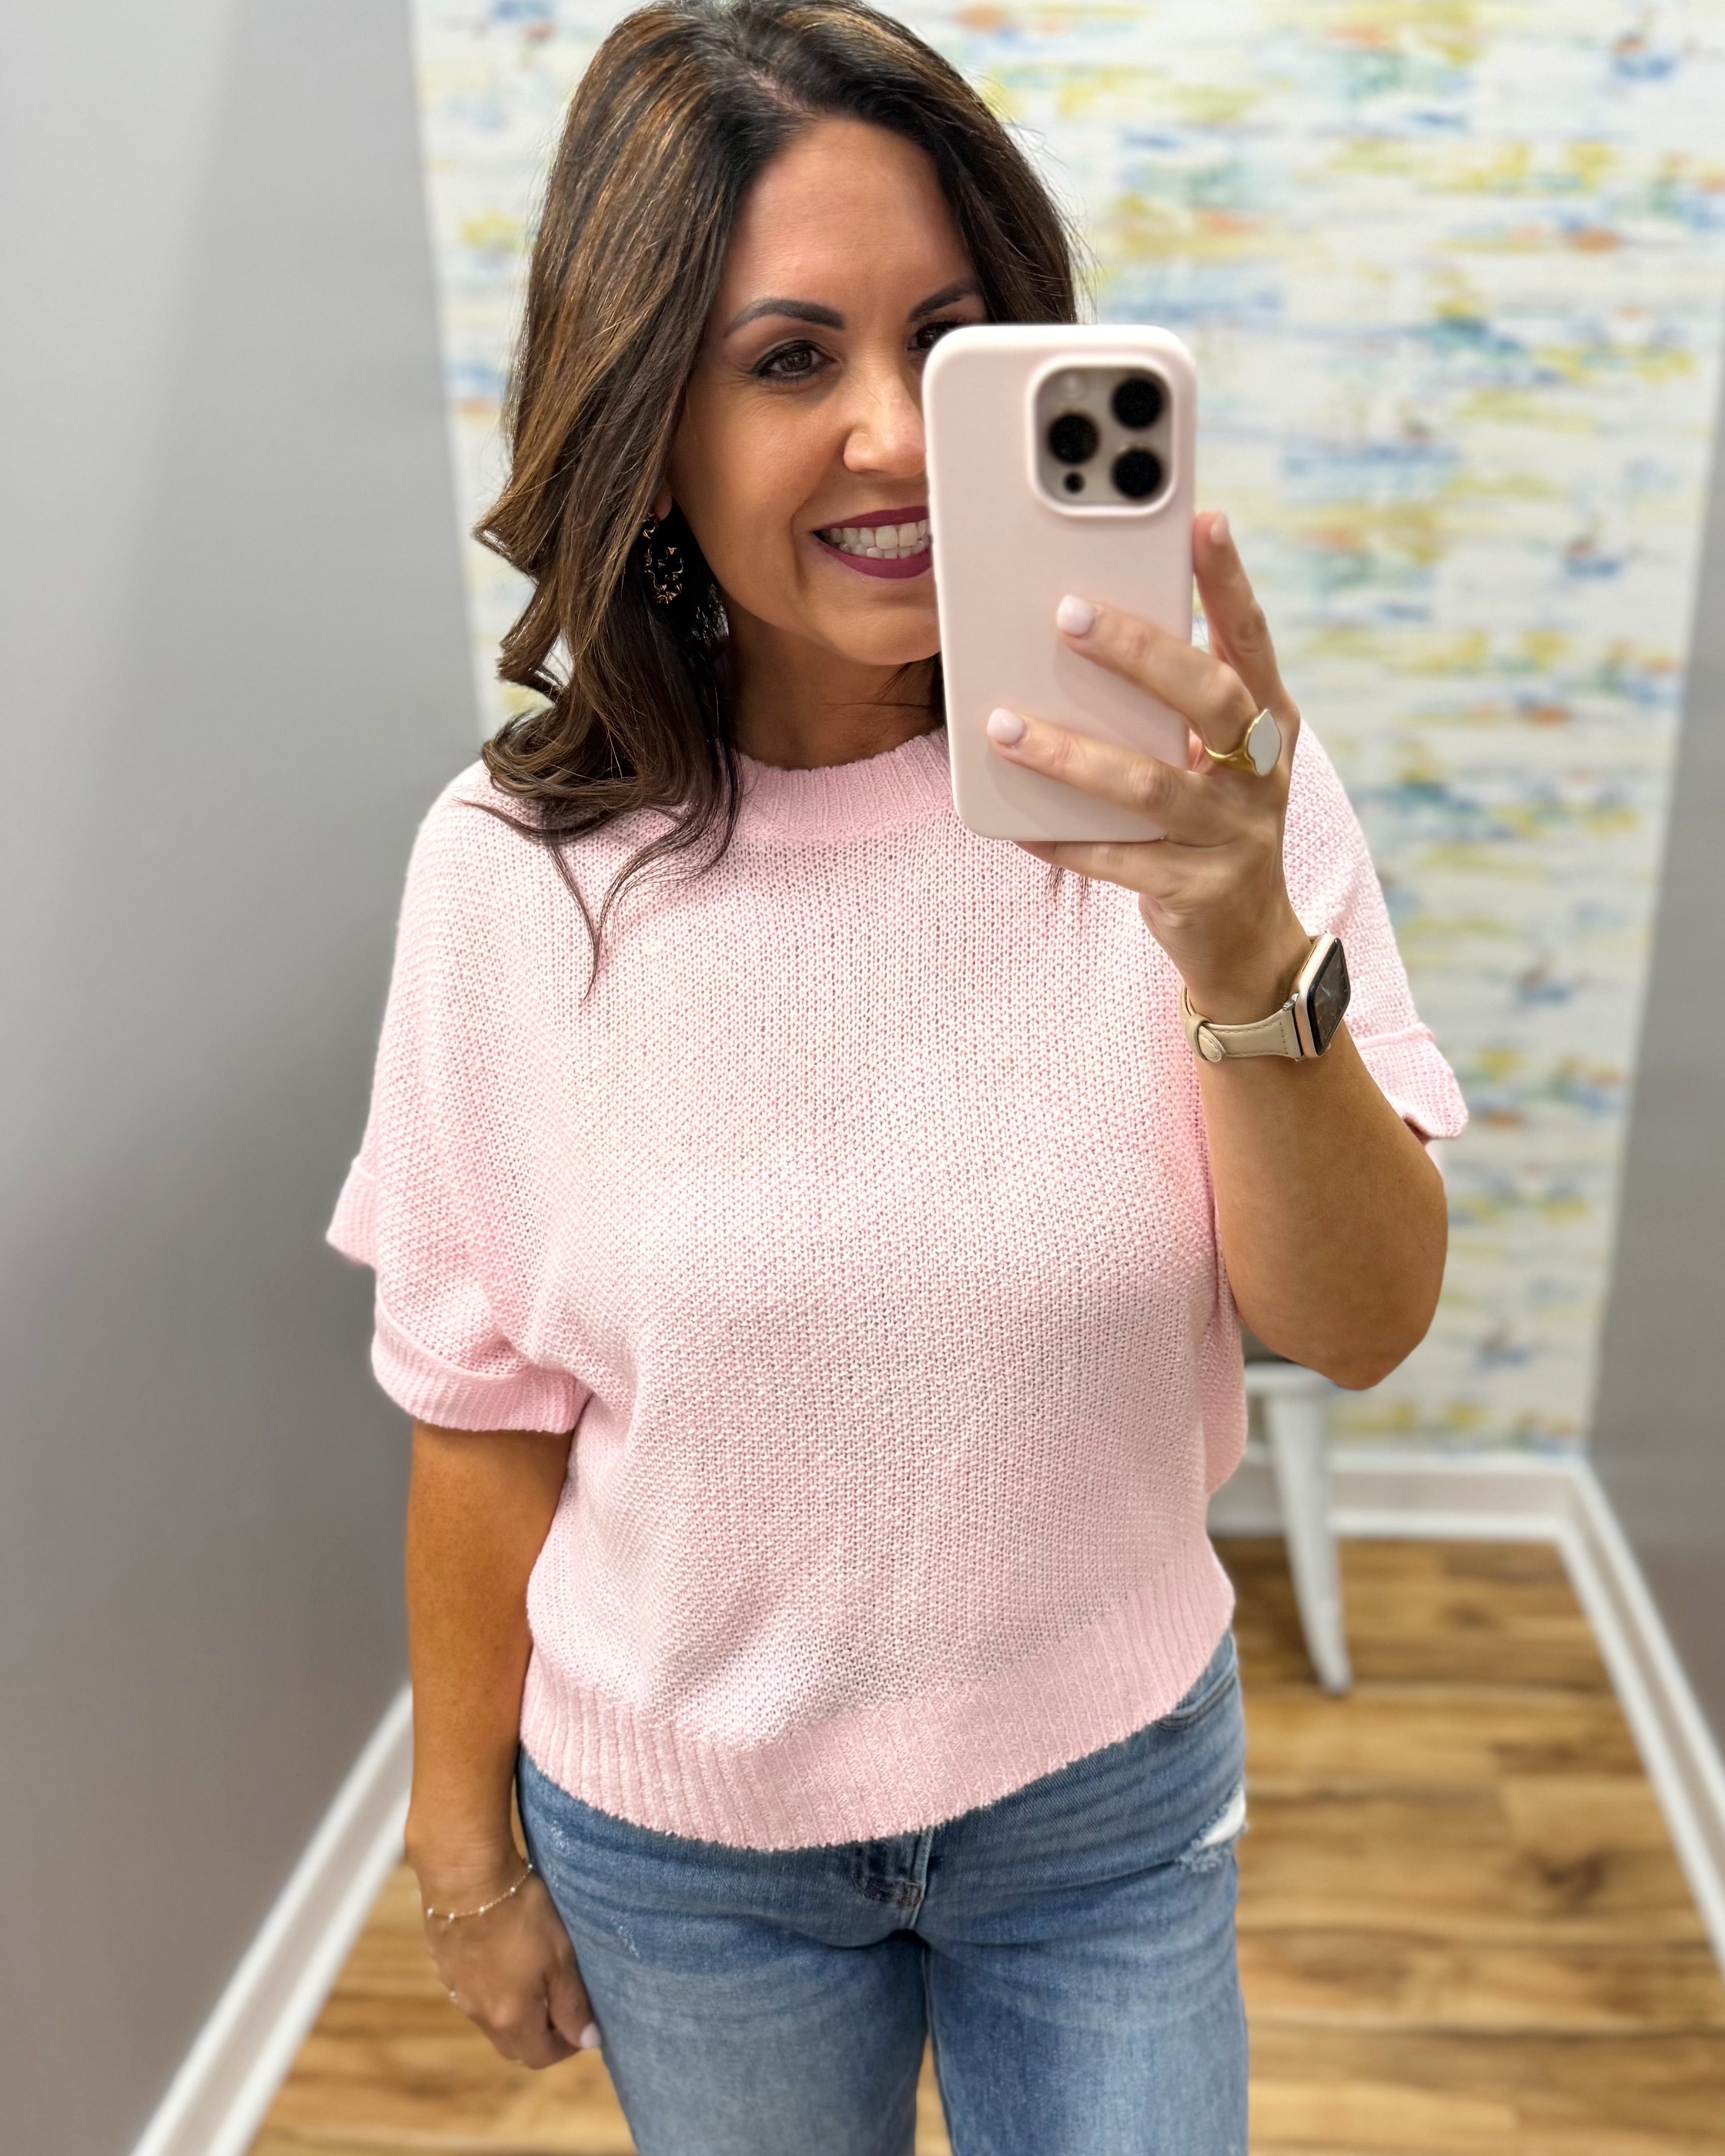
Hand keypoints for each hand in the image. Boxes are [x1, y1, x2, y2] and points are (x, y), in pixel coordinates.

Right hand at [416, 1853, 596, 2068]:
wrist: (466, 1877)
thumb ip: (573, 2004)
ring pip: (492, 2019)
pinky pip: (473, 1992)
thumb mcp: (560, 1957)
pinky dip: (494, 1988)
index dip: (565, 2047)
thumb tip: (588, 2041)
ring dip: (516, 2012)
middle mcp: (479, 2014)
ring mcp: (458, 1991)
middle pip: (513, 2044)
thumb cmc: (521, 1915)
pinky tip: (504, 1956)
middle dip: (540, 2035)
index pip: (539, 2057)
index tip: (582, 2026)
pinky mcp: (445, 1967)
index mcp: (510, 2019)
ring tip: (536, 1977)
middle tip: (562, 2005)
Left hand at [985, 510, 1311, 1024]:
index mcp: (1270, 724)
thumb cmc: (1214, 822)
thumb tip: (1090, 627)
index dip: (1230, 580)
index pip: (1252, 639)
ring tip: (1003, 725)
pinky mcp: (1194, 888)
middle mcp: (1261, 773)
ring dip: (1070, 753)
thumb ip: (1174, 702)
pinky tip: (1016, 823)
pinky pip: (1117, 859)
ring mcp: (1232, 834)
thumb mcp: (1215, 756)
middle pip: (1208, 698)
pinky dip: (1063, 838)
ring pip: (1147, 783)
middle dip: (1140, 651)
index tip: (1204, 519)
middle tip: (1069, 613)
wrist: (1247, 942)